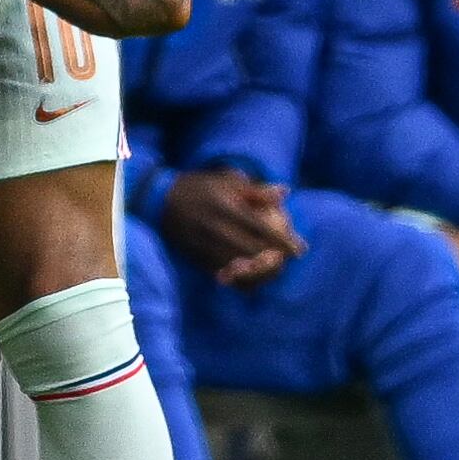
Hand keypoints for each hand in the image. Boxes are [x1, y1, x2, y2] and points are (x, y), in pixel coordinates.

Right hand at [158, 168, 307, 286]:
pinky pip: (222, 274)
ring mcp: (205, 245)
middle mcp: (217, 229)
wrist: (159, 201)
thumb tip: (285, 192)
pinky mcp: (196, 257)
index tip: (300, 250)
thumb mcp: (226, 180)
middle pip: (253, 252)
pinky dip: (239, 279)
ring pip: (240, 267)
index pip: (262, 229)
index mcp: (226, 208)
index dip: (284, 241)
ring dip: (260, 272)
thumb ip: (256, 190)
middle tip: (286, 262)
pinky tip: (250, 276)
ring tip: (272, 271)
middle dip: (275, 261)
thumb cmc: (198, 187)